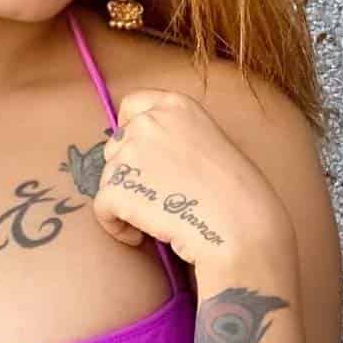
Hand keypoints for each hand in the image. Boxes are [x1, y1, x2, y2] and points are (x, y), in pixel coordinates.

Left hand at [92, 89, 291, 276]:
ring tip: (156, 219)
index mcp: (176, 106)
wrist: (241, 227)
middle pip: (116, 144)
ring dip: (125, 201)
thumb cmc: (237, 195)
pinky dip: (115, 226)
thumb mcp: (210, 144)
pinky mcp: (116, 186)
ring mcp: (130, 151)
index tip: (141, 157)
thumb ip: (175, 138)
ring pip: (109, 178)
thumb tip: (143, 153)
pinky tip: (140, 237)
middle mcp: (149, 121)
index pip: (132, 105)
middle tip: (156, 197)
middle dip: (128, 171)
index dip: (131, 132)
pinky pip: (102, 208)